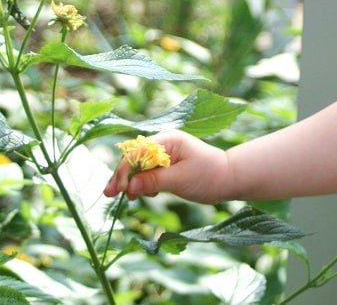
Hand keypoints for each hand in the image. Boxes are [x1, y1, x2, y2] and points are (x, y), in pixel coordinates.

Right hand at [103, 130, 230, 203]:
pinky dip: (141, 184)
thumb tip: (131, 186)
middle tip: (108, 194)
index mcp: (167, 140)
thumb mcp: (180, 179)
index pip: (137, 152)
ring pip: (139, 167)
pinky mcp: (166, 166)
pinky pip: (147, 173)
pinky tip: (141, 195)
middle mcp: (163, 144)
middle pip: (134, 158)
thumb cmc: (208, 175)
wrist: (228, 179)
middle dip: (121, 176)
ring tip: (121, 197)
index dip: (125, 169)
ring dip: (129, 181)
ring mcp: (164, 155)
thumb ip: (154, 181)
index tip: (120, 188)